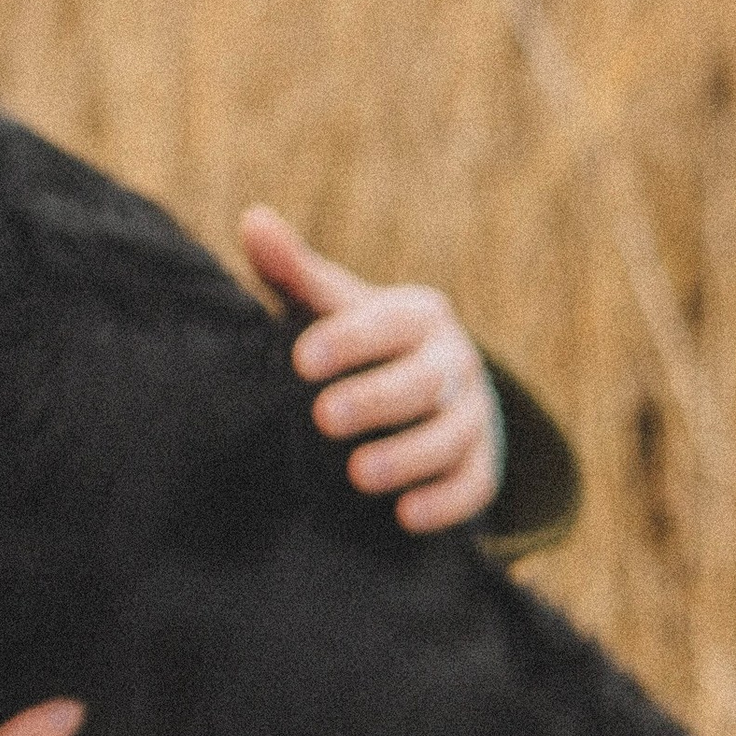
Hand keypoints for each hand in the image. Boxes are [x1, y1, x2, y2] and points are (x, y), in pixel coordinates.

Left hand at [237, 205, 504, 534]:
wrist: (428, 391)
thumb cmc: (360, 341)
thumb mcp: (329, 305)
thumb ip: (293, 269)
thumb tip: (253, 219)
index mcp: (418, 315)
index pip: (389, 322)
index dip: (349, 340)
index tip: (300, 360)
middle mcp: (455, 361)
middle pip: (426, 380)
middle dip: (378, 399)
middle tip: (324, 417)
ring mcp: (474, 415)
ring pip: (453, 435)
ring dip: (408, 457)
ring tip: (358, 475)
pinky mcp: (482, 465)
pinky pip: (475, 485)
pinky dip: (446, 503)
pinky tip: (406, 517)